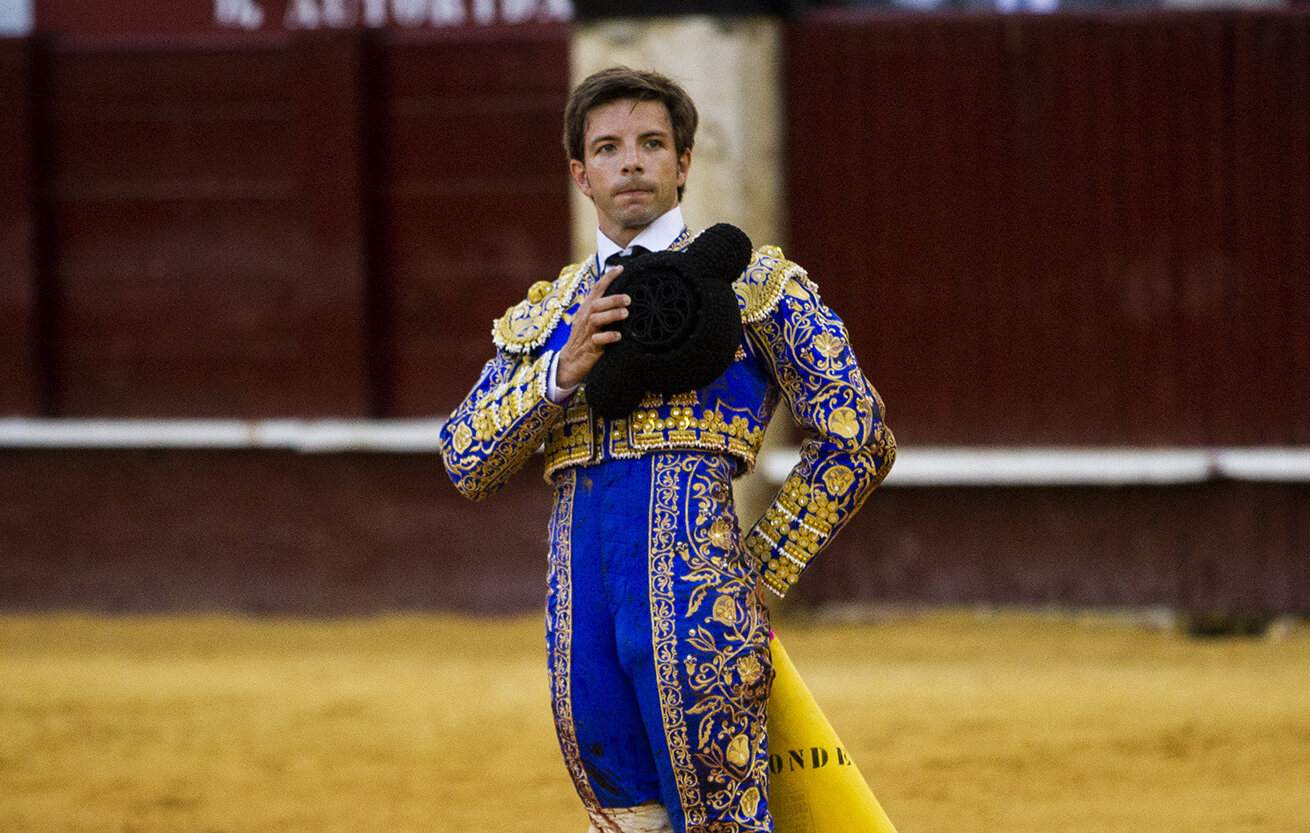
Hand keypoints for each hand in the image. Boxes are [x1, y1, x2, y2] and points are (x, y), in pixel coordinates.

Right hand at [556, 266, 629, 390]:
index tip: (621, 268)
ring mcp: (587, 332)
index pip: (596, 289)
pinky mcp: (590, 346)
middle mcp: (585, 317)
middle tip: (629, 298)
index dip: (608, 278)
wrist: (570, 361)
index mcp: (586, 309)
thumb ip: (603, 309)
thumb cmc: (585, 338)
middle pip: (596, 303)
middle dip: (612, 299)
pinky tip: (618, 335)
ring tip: (625, 313)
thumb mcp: (590, 320)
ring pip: (597, 319)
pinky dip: (609, 336)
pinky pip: (598, 339)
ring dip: (612, 315)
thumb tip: (624, 298)